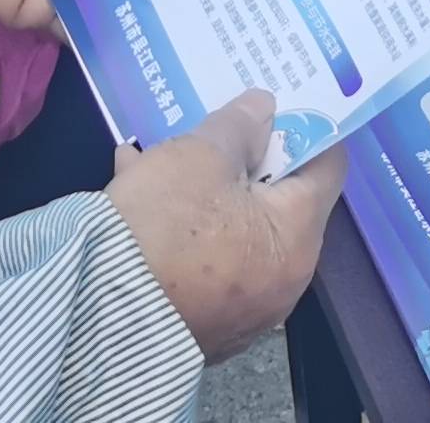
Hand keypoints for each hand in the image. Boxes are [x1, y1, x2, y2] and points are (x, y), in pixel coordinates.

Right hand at [108, 92, 350, 361]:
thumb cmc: (166, 223)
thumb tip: (266, 110)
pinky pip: (205, 261)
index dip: (305, 128)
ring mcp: (244, 310)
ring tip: (161, 153)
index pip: (328, 167)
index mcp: (298, 236)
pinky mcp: (203, 325)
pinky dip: (183, 227)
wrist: (101, 314)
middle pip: (279, 201)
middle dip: (246, 160)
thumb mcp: (200, 155)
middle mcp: (285, 280)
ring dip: (205, 190)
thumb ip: (239, 126)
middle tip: (216, 128)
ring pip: (234, 229)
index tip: (276, 105)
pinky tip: (139, 193)